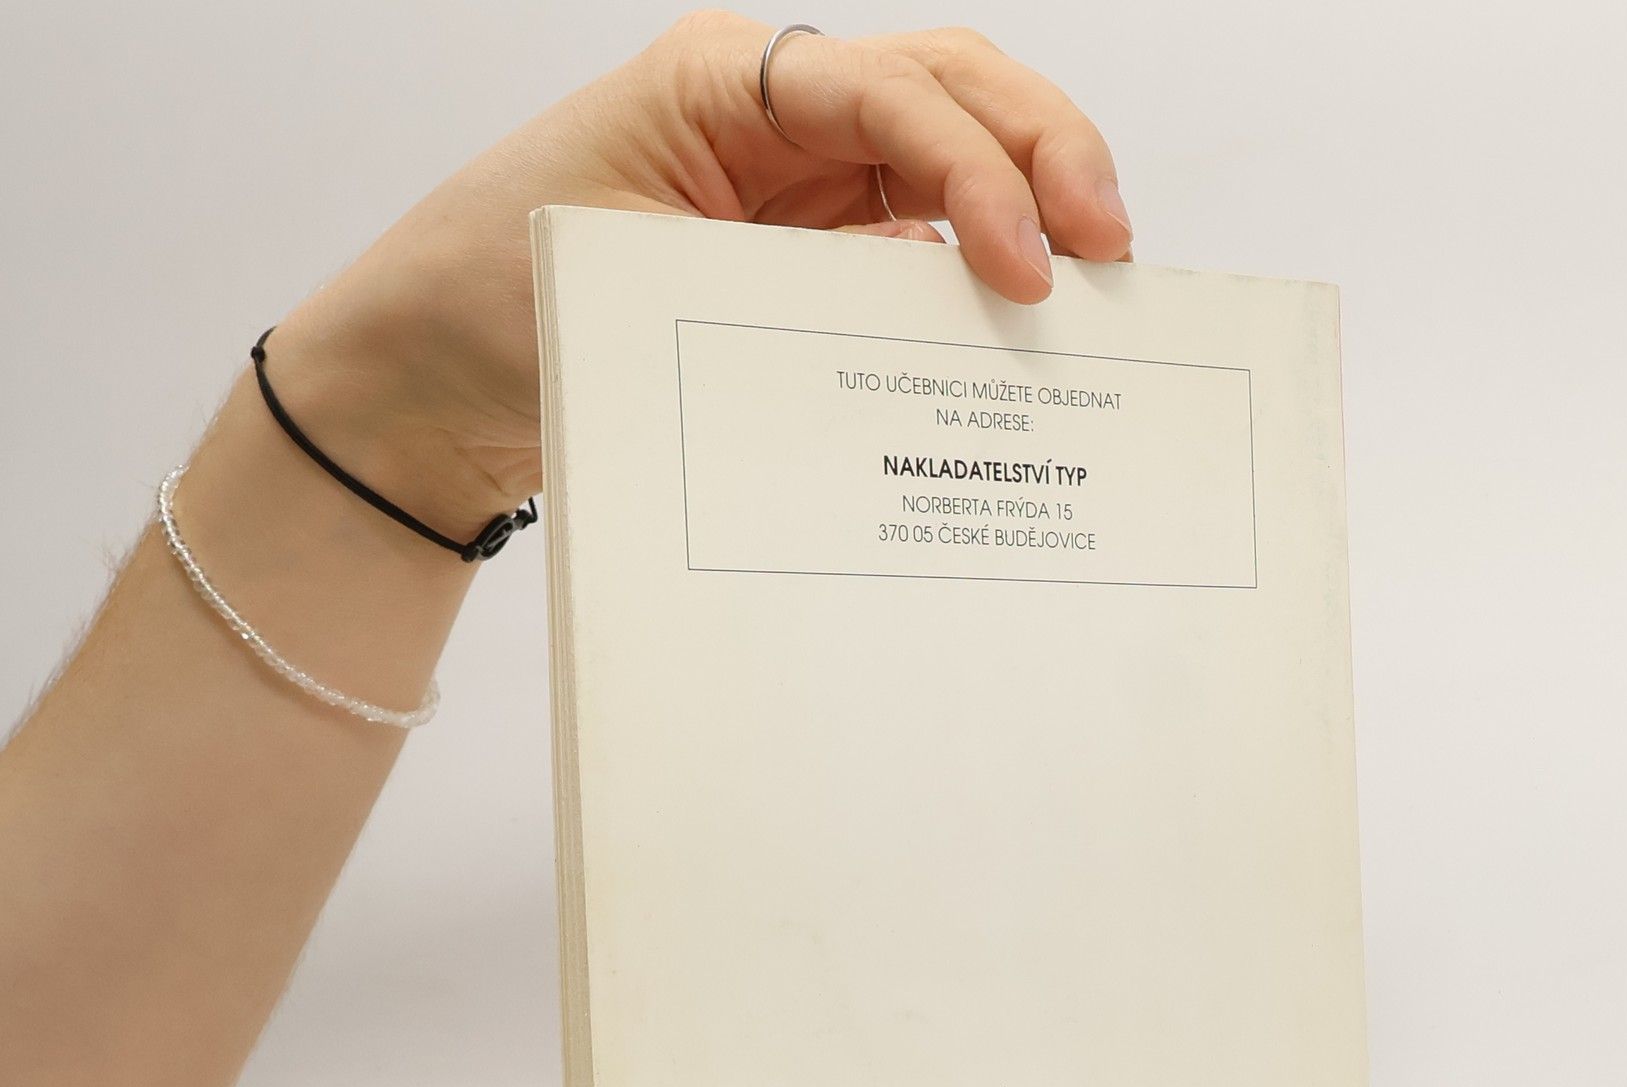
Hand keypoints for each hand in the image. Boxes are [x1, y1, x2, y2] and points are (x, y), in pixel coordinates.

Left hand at [267, 11, 1132, 539]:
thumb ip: (786, 289)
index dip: (978, 169)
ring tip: (1097, 285)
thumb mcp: (633, 285)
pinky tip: (1020, 326)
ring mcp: (798, 179)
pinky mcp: (809, 251)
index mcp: (717, 81)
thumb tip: (935, 321)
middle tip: (1112, 251)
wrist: (428, 379)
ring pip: (954, 154)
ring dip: (1036, 202)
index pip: (889, 92)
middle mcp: (772, 111)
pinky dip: (980, 274)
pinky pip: (919, 244)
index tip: (1025, 268)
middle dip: (1046, 153)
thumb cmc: (491, 307)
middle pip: (952, 89)